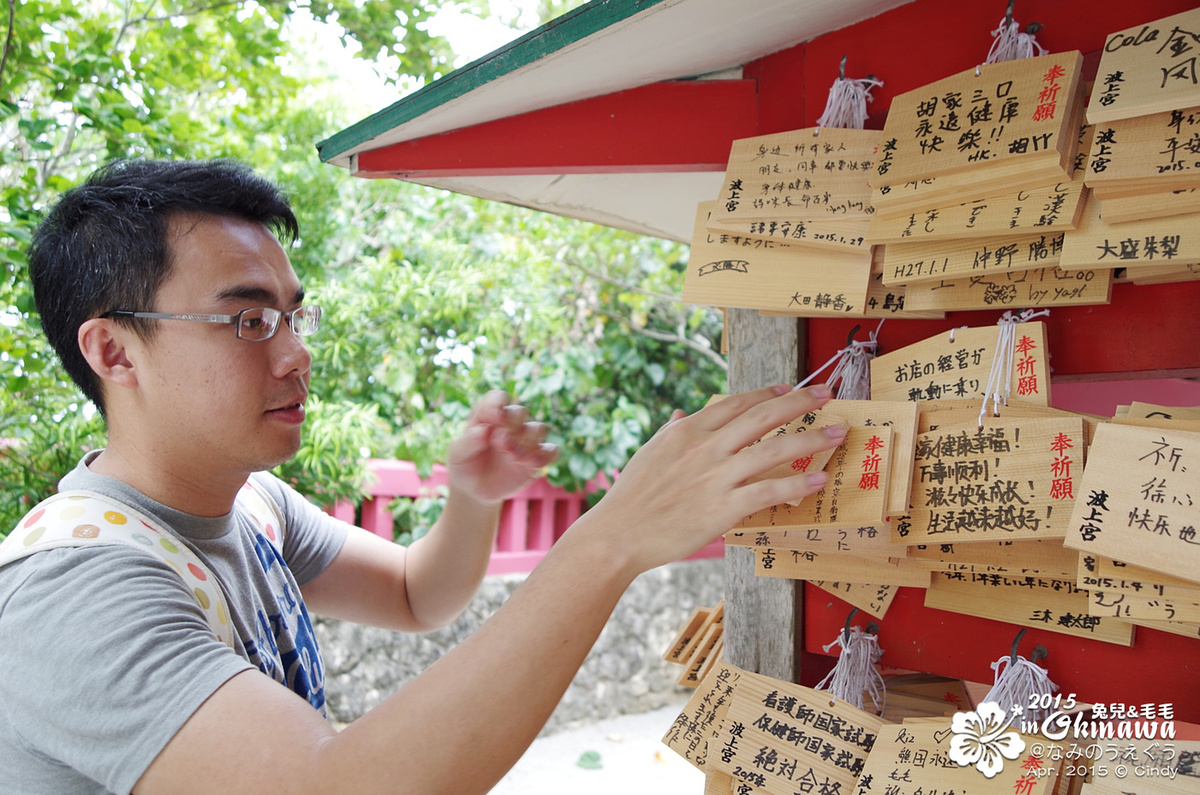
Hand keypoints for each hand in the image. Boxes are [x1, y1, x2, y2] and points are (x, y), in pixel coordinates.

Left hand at [445, 391, 557, 505]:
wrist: (475, 491)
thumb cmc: (465, 466)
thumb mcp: (457, 455)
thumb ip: (468, 441)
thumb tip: (484, 430)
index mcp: (488, 417)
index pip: (498, 398)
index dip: (498, 404)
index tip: (494, 420)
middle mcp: (509, 425)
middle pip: (520, 411)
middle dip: (512, 425)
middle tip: (500, 444)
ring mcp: (525, 442)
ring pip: (539, 428)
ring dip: (528, 440)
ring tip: (513, 456)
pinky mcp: (536, 460)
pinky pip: (552, 451)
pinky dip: (546, 455)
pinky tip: (531, 464)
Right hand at [576, 383, 843, 574]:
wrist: (618, 534)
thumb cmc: (631, 497)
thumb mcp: (649, 453)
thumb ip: (670, 431)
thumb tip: (679, 414)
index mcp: (688, 431)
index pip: (735, 403)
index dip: (766, 393)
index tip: (788, 388)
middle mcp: (706, 448)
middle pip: (762, 416)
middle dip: (799, 402)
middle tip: (826, 393)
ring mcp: (716, 477)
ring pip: (774, 450)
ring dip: (810, 439)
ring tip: (836, 432)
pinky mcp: (724, 508)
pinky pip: (769, 492)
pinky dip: (797, 485)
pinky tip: (819, 480)